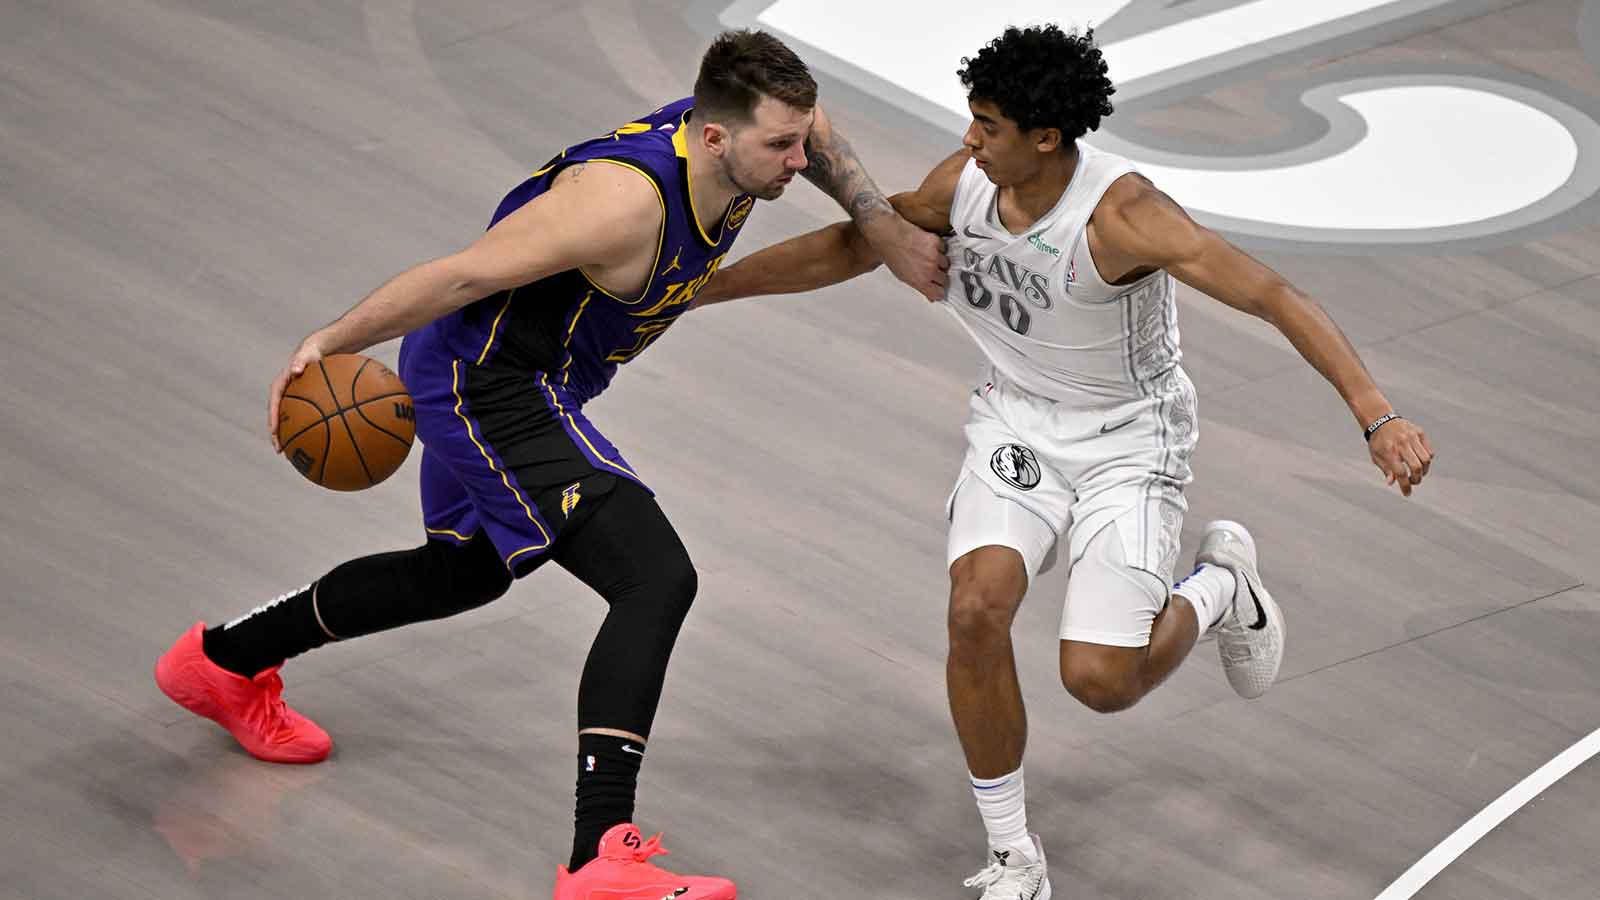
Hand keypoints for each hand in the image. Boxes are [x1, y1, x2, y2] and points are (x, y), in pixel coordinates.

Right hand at [267, 337, 327, 451]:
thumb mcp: (305, 355)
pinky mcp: (300, 404)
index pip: (273, 405)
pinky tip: (314, 444)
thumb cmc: (311, 354)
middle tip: (279, 450)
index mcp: (280, 387)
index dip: (272, 420)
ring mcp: (290, 401)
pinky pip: (300, 419)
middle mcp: (283, 396)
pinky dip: (304, 430)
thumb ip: (299, 362)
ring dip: (288, 437)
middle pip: (277, 418)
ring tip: (291, 453)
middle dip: (276, 435)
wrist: (314, 353)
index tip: (273, 432)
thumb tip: (295, 370)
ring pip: (287, 422)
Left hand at [868, 216, 948, 301]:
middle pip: (945, 279)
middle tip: (931, 270)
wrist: (888, 237)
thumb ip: (920, 286)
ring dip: (940, 262)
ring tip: (928, 257)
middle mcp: (929, 270)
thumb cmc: (892, 255)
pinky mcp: (936, 243)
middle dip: (939, 276)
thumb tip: (929, 294)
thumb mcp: (903, 277)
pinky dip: (938, 248)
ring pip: (946, 264)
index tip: (938, 288)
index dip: (938, 291)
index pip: (939, 293)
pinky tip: (928, 247)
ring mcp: (934, 256)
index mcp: (921, 281)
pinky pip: (944, 248)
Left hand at [1368, 417, 1433, 496]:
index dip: (1405, 486)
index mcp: (1389, 451)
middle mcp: (1402, 443)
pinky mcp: (1419, 432)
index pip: (1400, 473)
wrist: (1381, 420)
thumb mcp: (1376, 456)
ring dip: (1424, 471)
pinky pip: (1429, 451)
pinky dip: (1427, 460)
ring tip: (1417, 473)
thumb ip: (1385, 469)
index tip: (1407, 494)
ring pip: (1426, 459)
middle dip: (1416, 479)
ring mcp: (1412, 436)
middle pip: (1416, 467)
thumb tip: (1392, 483)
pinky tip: (1420, 462)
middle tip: (1413, 482)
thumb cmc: (1378, 442)